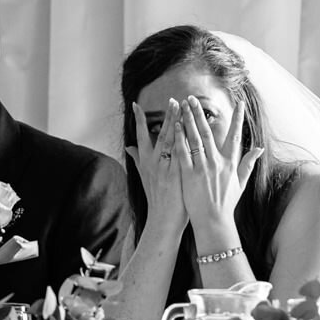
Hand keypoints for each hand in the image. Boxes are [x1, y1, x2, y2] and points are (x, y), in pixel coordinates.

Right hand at [126, 100, 186, 234]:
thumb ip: (136, 160)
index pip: (140, 136)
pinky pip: (182, 153)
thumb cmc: (157, 199)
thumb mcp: (143, 178)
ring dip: (178, 123)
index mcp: (145, 162)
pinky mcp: (178, 174)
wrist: (163, 220)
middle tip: (172, 100)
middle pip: (160, 134)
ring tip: (182, 108)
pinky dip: (185, 141)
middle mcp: (154, 163)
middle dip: (166, 117)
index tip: (136, 105)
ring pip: (172, 141)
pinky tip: (191, 130)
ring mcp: (166, 168)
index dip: (138, 120)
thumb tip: (128, 147)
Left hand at [175, 95, 264, 246]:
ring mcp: (203, 169)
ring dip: (188, 120)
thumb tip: (259, 149)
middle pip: (209, 133)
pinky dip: (180, 138)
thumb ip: (248, 164)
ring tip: (182, 106)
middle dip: (201, 114)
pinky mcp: (189, 175)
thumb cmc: (226, 204)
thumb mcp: (240, 183)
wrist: (213, 222)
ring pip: (196, 139)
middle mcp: (217, 163)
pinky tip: (175, 126)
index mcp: (230, 164)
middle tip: (193, 98)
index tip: (240, 104)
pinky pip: (183, 153)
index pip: (235, 136)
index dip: (238, 119)